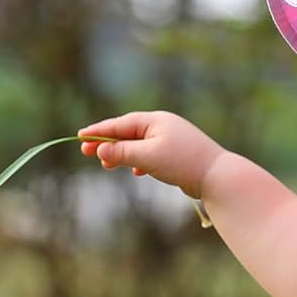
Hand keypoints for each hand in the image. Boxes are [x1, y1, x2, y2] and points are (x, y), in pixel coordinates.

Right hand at [77, 111, 225, 201]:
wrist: (217, 175)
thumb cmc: (181, 162)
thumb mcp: (147, 157)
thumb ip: (122, 153)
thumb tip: (101, 150)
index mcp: (156, 120)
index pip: (121, 123)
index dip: (99, 130)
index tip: (80, 137)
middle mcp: (163, 126)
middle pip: (128, 132)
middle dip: (107, 143)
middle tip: (86, 153)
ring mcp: (171, 140)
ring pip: (139, 145)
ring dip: (121, 154)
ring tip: (105, 165)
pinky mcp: (177, 154)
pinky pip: (151, 155)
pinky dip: (139, 162)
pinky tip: (135, 172)